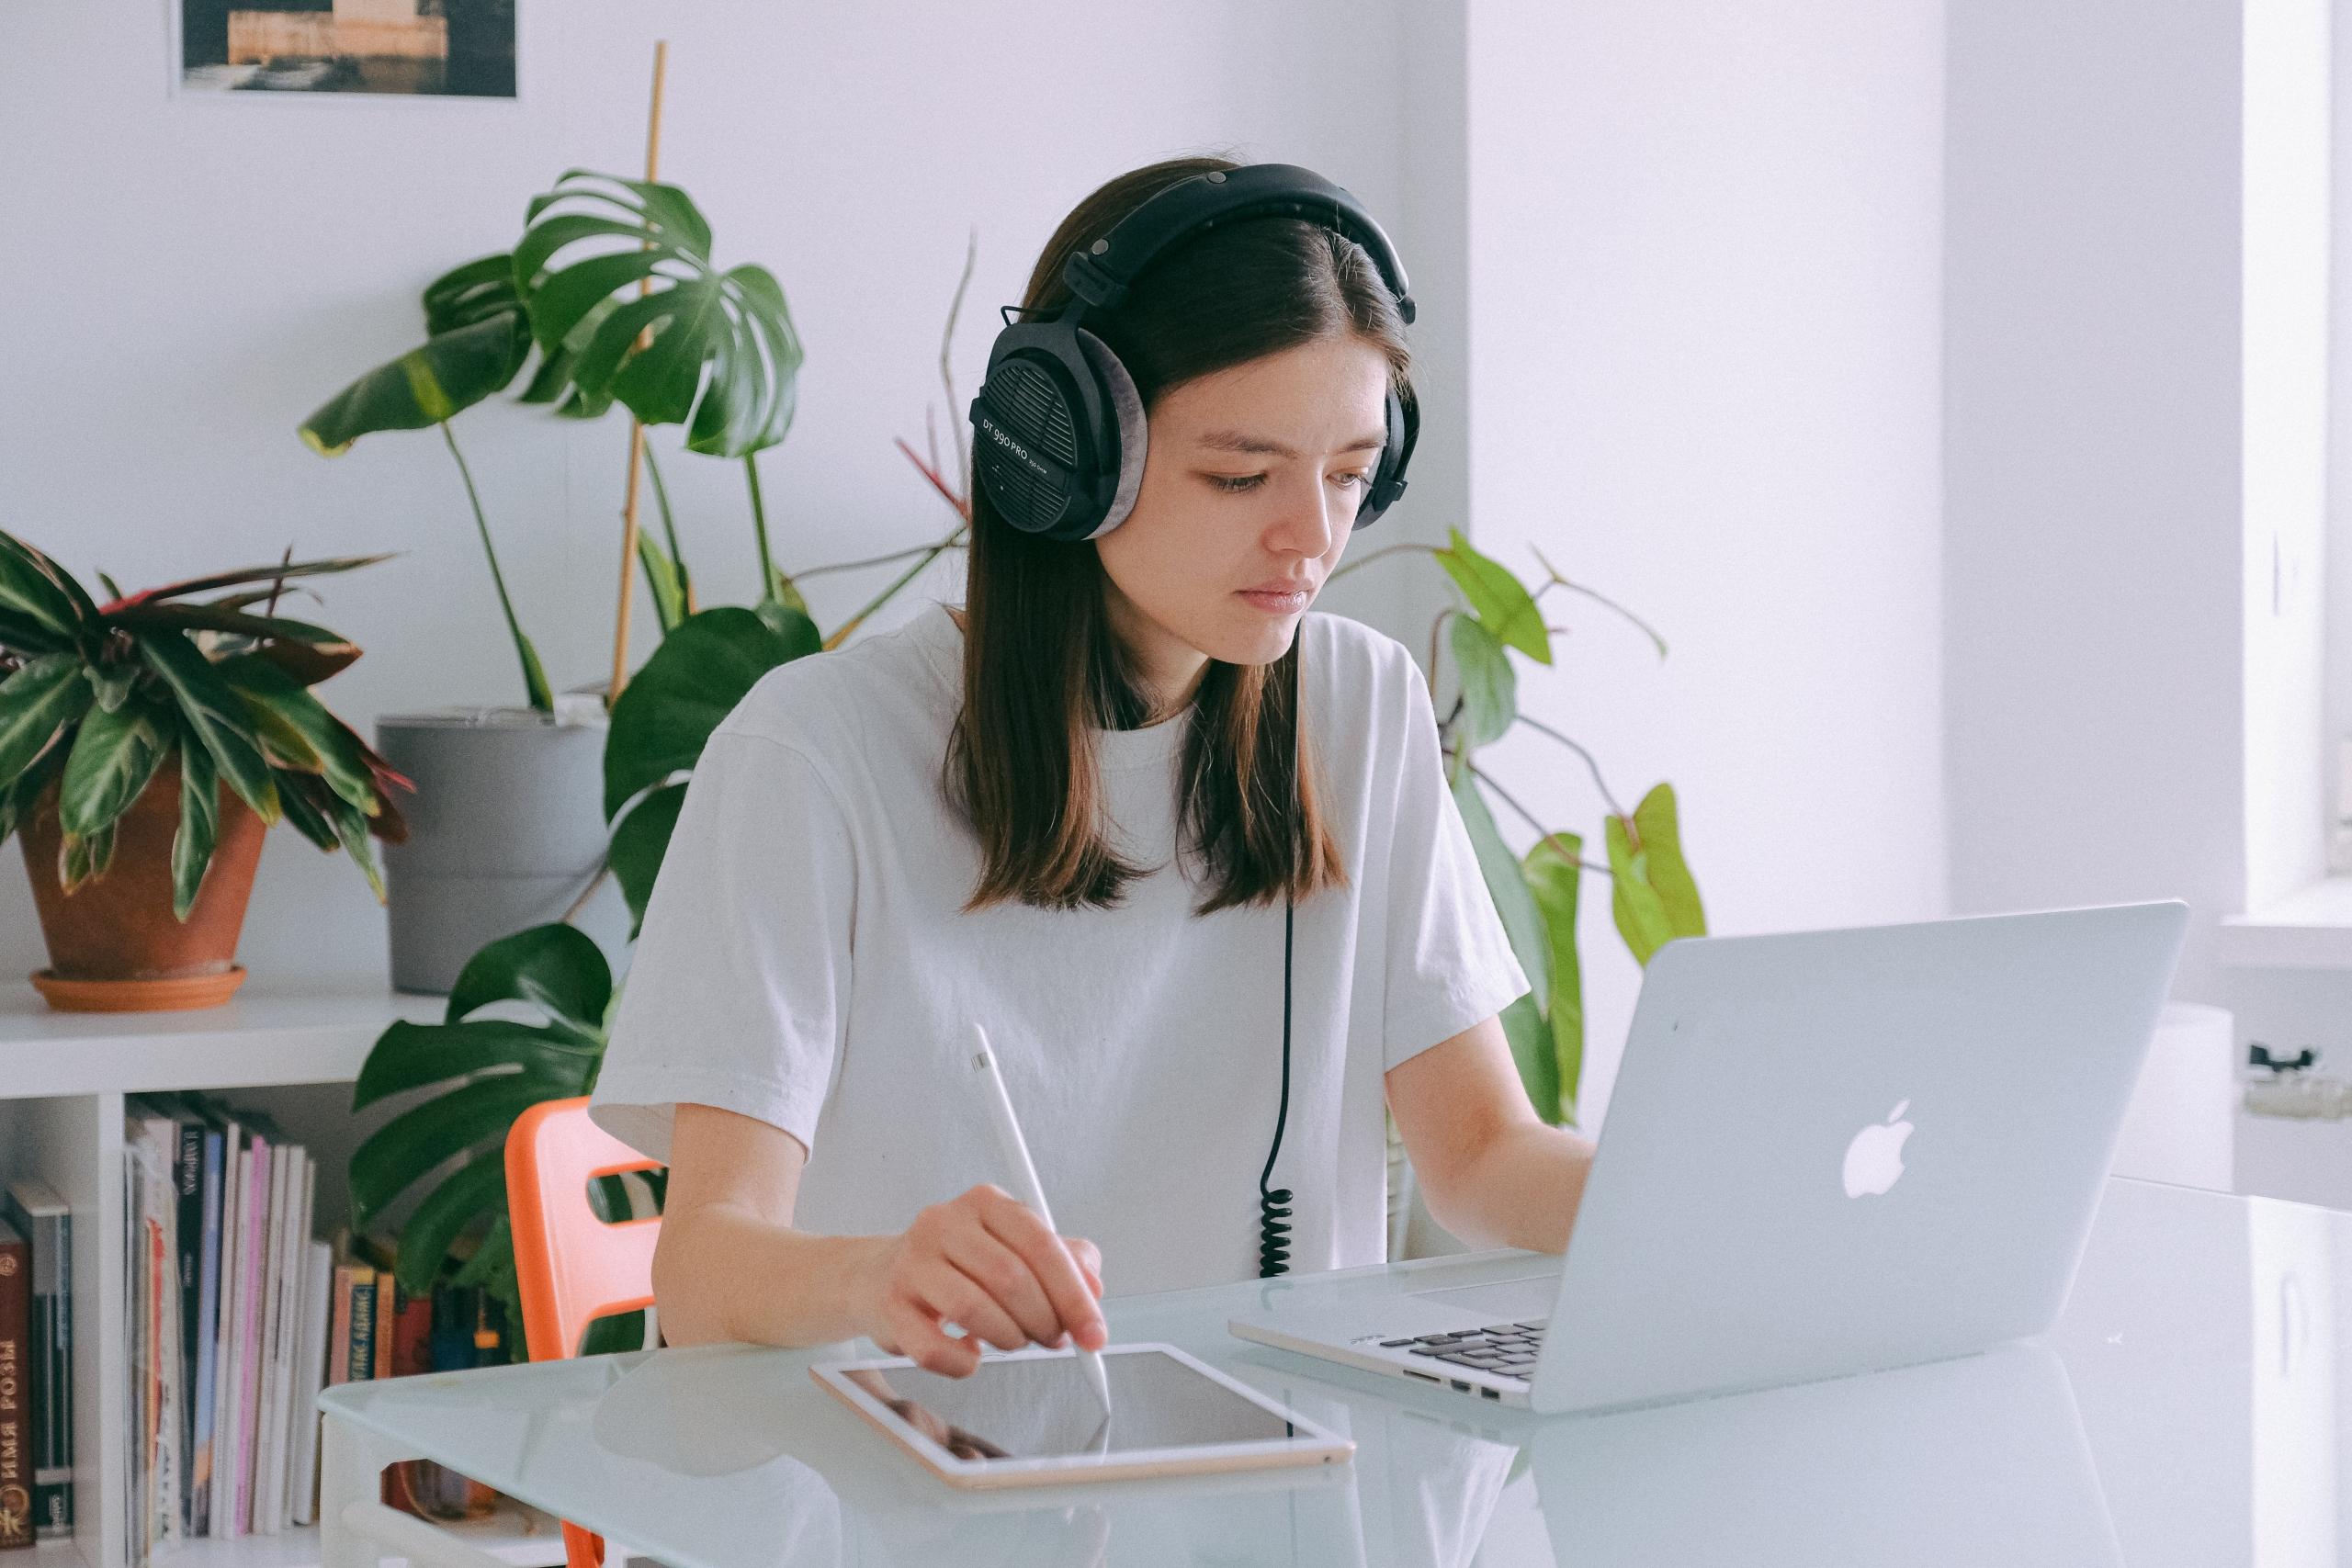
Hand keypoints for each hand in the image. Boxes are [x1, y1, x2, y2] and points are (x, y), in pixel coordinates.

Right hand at [851, 1183, 1106, 1376]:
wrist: (878, 1276)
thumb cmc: (957, 1264)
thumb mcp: (1013, 1248)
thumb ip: (1062, 1260)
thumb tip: (1094, 1287)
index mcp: (985, 1203)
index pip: (1041, 1245)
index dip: (1074, 1295)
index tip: (1094, 1333)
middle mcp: (944, 1223)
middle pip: (1010, 1278)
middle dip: (1044, 1321)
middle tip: (1053, 1339)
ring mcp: (912, 1263)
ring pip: (974, 1310)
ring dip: (1008, 1339)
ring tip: (1015, 1342)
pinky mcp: (890, 1305)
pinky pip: (934, 1349)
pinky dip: (964, 1362)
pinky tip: (971, 1353)